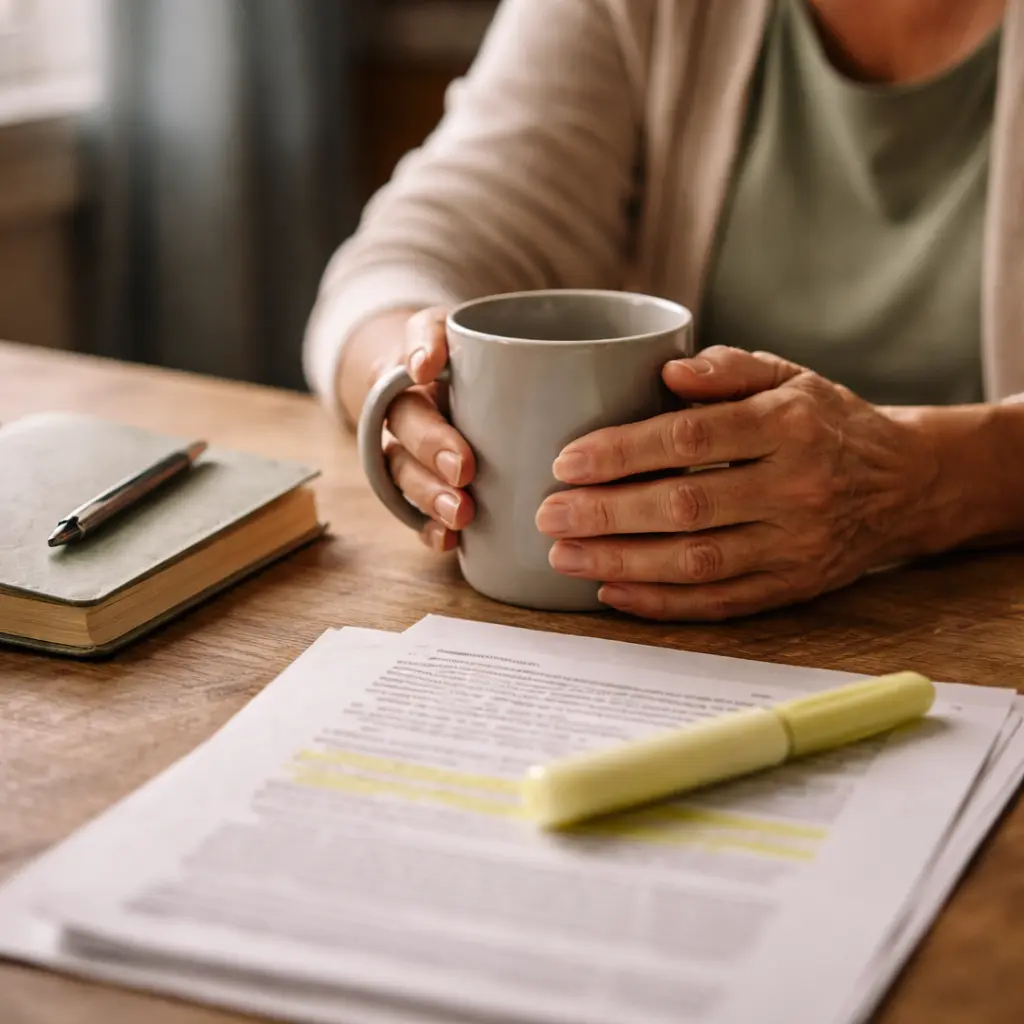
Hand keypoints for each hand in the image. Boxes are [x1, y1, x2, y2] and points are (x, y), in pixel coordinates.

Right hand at [382, 307, 475, 550]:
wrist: (445, 381)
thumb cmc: (463, 354)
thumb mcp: (450, 328)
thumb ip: (435, 334)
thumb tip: (423, 362)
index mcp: (406, 374)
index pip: (405, 374)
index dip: (415, 373)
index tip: (428, 375)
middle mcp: (402, 417)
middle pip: (406, 435)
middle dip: (431, 451)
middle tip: (463, 468)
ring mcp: (409, 455)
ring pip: (407, 478)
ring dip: (431, 497)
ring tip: (460, 514)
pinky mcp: (424, 489)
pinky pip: (416, 514)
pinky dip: (430, 529)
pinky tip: (448, 540)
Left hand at [535, 346, 942, 620]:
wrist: (905, 484)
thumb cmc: (827, 423)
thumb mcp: (791, 376)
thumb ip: (730, 368)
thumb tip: (667, 371)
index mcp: (789, 426)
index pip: (690, 439)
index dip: (622, 453)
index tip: (565, 462)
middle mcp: (795, 489)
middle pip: (684, 506)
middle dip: (606, 514)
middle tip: (548, 516)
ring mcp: (796, 546)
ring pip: (696, 563)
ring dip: (622, 563)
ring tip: (564, 557)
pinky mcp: (792, 587)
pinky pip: (720, 603)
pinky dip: (661, 603)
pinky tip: (612, 593)